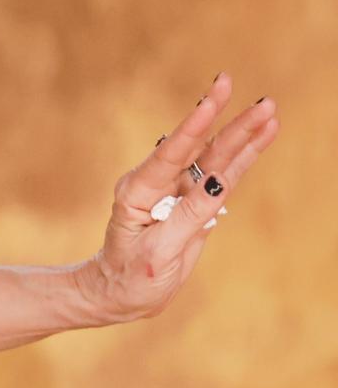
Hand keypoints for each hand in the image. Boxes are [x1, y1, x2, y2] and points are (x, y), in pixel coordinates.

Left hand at [78, 73, 277, 325]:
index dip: (192, 128)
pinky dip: (244, 157)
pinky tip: (263, 135)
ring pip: (215, 158)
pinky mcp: (194, 200)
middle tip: (252, 94)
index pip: (170, 155)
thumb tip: (219, 181)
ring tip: (267, 108)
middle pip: (199, 149)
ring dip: (241, 134)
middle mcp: (156, 183)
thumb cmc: (132, 276)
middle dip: (226, 122)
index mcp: (137, 191)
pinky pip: (224, 175)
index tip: (210, 100)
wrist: (121, 293)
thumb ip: (190, 215)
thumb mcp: (159, 251)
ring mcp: (177, 189)